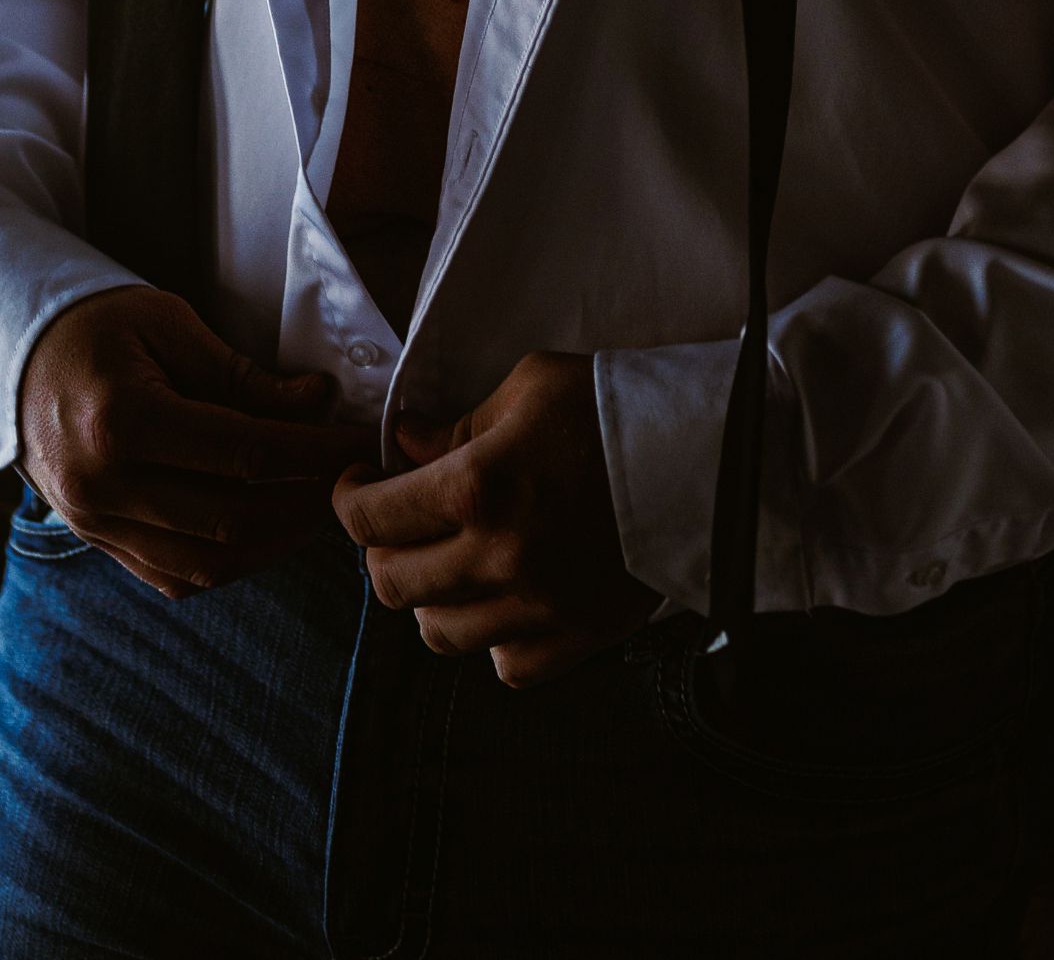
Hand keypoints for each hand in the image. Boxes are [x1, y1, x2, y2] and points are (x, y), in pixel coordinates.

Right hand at [17, 286, 375, 599]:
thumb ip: (241, 375)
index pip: (245, 454)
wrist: (14, 353)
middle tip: (352, 481)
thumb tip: (314, 404)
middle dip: (307, 504)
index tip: (362, 445)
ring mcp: (94, 523)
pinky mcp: (95, 541)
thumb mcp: (169, 325)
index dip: (316, 453)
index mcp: (122, 421)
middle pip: (233, 519)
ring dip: (276, 543)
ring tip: (319, 509)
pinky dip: (229, 563)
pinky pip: (174, 577)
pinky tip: (266, 532)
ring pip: (208, 563)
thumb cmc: (96, 326)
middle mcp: (103, 485)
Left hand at [331, 349, 659, 687]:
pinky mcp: (577, 638)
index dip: (348, 501)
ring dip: (428, 598)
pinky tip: (500, 600)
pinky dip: (490, 638)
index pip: (371, 518)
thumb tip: (405, 446)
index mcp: (479, 488)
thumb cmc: (613, 406)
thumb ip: (457, 425)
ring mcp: (538, 608)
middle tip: (394, 524)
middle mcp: (499, 558)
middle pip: (392, 583)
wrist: (705, 456)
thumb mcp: (527, 387)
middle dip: (378, 550)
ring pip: (439, 633)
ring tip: (445, 563)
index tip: (356, 486)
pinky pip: (504, 665)